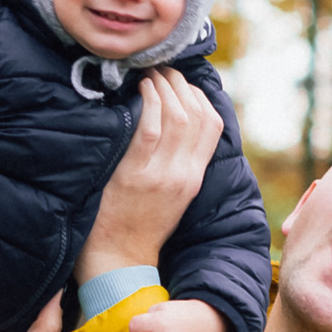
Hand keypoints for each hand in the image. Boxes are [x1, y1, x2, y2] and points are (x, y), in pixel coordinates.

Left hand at [76, 68, 225, 281]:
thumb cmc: (137, 226)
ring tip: (149, 73)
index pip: (212, 125)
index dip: (198, 95)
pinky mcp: (135, 176)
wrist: (119, 262)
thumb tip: (174, 127)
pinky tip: (140, 90)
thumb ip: (177, 163)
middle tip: (161, 68)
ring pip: (176, 117)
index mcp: (194, 178)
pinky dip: (148, 102)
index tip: (180, 82)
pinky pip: (149, 129)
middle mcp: (184, 174)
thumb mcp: (171, 196)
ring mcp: (161, 175)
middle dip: (180, 84)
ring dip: (163, 87)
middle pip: (196, 114)